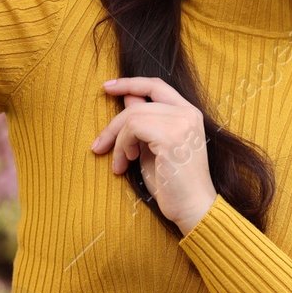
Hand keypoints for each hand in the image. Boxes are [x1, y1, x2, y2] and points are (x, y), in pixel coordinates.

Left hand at [91, 77, 217, 233]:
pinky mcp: (170, 136)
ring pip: (132, 116)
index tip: (107, 87)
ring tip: (119, 164)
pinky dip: (123, 146)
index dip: (130, 83)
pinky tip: (128, 163)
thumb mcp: (152, 147)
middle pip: (138, 103)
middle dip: (113, 125)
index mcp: (188, 113)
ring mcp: (181, 122)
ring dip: (118, 142)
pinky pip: (133, 129)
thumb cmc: (173, 184)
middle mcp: (187, 113)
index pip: (156, 85)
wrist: (193, 209)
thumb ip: (143, 123)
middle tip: (98, 146)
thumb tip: (127, 99)